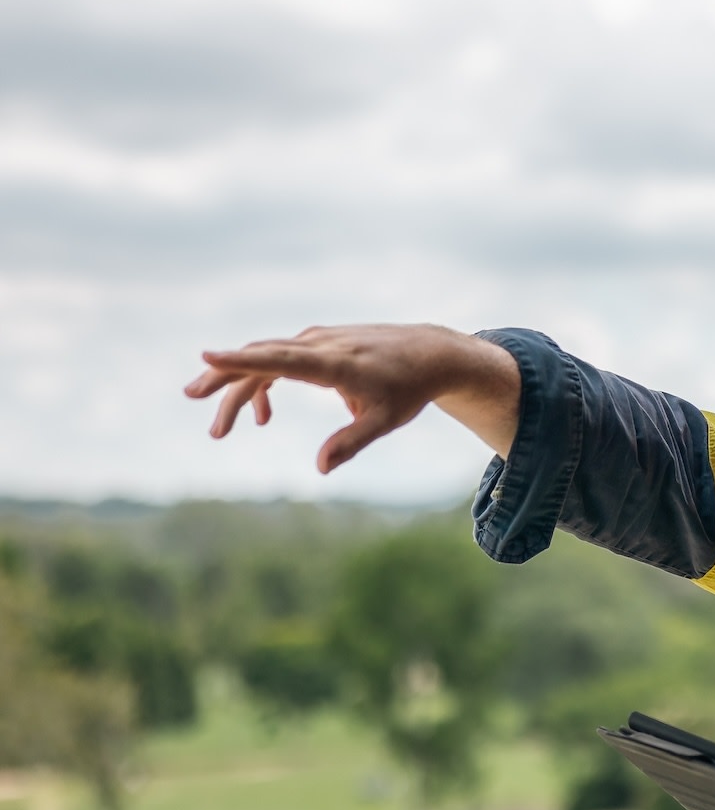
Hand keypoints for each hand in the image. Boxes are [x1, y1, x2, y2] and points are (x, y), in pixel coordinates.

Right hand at [183, 323, 521, 471]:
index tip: (207, 355)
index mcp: (334, 363)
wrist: (428, 353)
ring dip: (239, 388)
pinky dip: (266, 386)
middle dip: (224, 377)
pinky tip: (263, 419)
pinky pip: (281, 361)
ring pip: (266, 358)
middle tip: (191, 396)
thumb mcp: (386, 420)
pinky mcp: (319, 344)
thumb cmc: (408, 389)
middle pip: (261, 357)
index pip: (280, 358)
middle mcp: (320, 345)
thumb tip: (320, 469)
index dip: (242, 359)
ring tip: (220, 427)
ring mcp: (317, 340)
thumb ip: (352, 443)